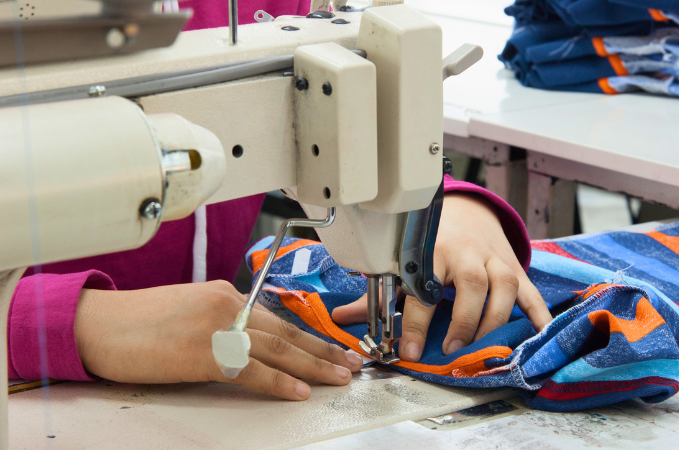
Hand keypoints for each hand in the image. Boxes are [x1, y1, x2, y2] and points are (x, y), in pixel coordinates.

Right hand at [74, 280, 361, 399]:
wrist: (100, 325)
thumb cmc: (140, 322)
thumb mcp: (192, 310)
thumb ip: (226, 321)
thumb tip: (251, 341)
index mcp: (227, 294)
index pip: (279, 318)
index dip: (309, 335)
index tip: (332, 347)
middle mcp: (229, 305)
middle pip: (287, 332)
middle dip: (324, 349)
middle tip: (352, 363)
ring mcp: (218, 327)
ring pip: (278, 349)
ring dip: (314, 365)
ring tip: (340, 377)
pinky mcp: (204, 353)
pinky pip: (251, 370)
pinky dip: (278, 382)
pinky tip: (299, 391)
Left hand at [332, 193, 551, 361]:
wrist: (468, 212)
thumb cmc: (433, 242)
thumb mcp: (404, 263)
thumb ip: (378, 294)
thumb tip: (343, 317)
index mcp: (432, 250)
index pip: (423, 288)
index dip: (415, 322)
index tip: (408, 350)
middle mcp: (466, 252)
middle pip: (471, 283)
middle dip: (463, 320)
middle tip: (452, 350)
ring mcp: (495, 259)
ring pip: (504, 286)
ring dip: (495, 321)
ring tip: (484, 349)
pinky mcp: (516, 268)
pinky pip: (531, 292)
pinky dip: (538, 315)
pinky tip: (538, 335)